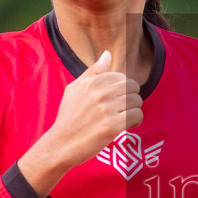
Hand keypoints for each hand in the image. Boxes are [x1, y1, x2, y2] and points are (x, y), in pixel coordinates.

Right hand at [19, 50, 141, 196]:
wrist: (60, 144)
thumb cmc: (67, 117)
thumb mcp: (74, 89)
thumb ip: (93, 71)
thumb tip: (108, 54)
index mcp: (93, 81)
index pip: (122, 77)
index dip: (122, 90)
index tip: (115, 101)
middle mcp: (101, 92)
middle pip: (133, 87)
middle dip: (131, 99)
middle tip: (121, 110)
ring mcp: (107, 109)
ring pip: (137, 101)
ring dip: (133, 111)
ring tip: (122, 119)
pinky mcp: (113, 126)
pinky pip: (137, 116)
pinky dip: (135, 122)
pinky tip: (125, 127)